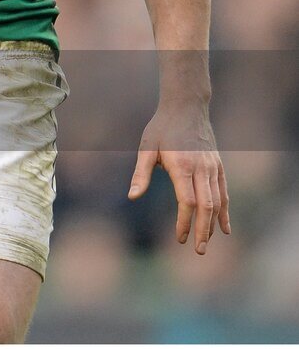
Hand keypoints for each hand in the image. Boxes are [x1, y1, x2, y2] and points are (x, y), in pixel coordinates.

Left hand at [128, 105, 230, 252]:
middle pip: (206, 206)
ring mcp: (213, 167)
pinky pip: (224, 192)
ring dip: (213, 224)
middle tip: (197, 250)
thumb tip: (131, 197)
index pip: (187, 201)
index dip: (185, 222)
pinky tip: (224, 227)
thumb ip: (140, 173)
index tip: (179, 238)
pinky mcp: (218, 165)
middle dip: (203, 230)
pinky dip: (225, 210)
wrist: (186, 106)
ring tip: (206, 243)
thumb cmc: (162, 127)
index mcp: (182, 165)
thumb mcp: (146, 147)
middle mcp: (201, 168)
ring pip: (218, 201)